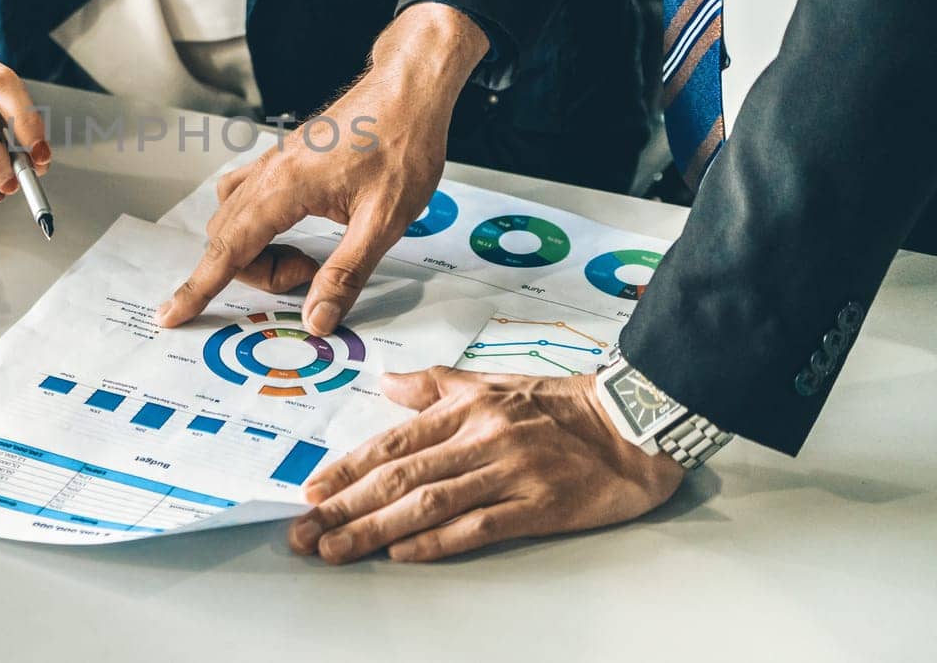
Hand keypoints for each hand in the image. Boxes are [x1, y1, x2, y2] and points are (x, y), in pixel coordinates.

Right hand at [155, 3, 489, 334]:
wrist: (409, 90)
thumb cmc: (403, 145)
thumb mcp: (385, 221)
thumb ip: (346, 273)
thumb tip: (316, 319)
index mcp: (285, 187)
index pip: (229, 249)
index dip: (198, 287)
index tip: (171, 314)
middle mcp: (269, 172)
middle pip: (228, 239)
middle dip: (258, 272)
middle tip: (312, 275)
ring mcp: (273, 162)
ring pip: (234, 218)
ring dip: (257, 250)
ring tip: (308, 257)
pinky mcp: (284, 158)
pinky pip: (246, 196)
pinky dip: (255, 224)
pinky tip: (290, 228)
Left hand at [288, 367, 684, 562]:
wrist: (631, 423)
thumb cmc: (559, 405)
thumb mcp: (490, 382)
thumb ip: (434, 386)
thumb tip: (384, 383)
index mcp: (465, 409)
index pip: (392, 443)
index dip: (346, 469)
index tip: (310, 492)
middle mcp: (480, 438)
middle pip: (399, 478)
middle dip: (345, 507)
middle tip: (305, 532)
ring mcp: (509, 471)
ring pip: (428, 503)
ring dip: (375, 529)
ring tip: (337, 550)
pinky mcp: (538, 504)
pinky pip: (477, 526)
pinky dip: (435, 542)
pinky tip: (401, 553)